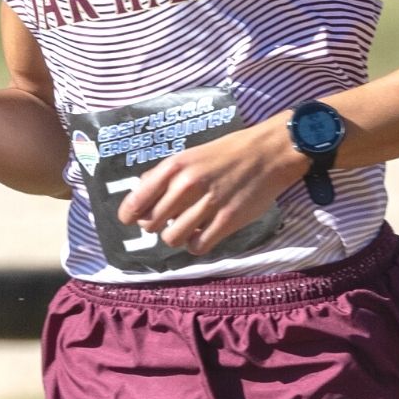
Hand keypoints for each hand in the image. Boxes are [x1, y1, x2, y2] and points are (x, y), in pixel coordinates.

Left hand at [119, 117, 300, 255]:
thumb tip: (139, 191)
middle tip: (169, 219)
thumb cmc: (227, 153)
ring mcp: (208, 203)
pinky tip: (202, 235)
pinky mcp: (227, 220)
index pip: (137, 201)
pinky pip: (198, 246)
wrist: (268, 153)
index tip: (132, 220)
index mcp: (174, 167)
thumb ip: (164, 174)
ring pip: (172, 238)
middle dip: (156, 226)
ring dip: (177, 236)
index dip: (130, 215)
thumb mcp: (190, 155)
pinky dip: (196, 244)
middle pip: (151, 224)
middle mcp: (188, 185)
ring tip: (187, 228)